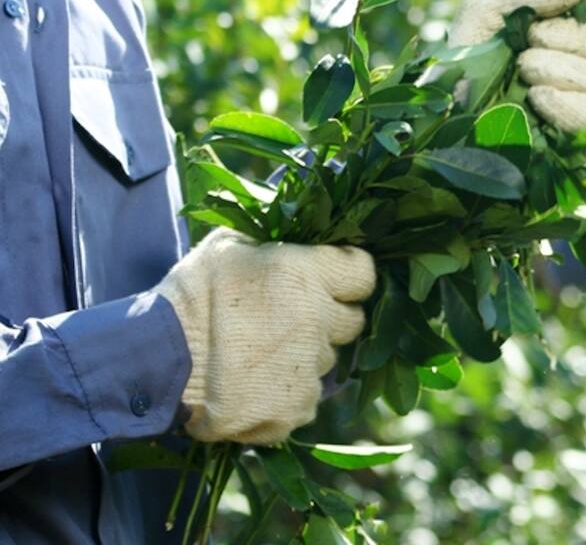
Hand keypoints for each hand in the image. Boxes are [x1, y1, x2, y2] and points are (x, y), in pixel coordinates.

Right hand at [156, 229, 375, 443]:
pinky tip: (254, 384)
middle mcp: (318, 321)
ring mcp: (309, 369)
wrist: (155, 361)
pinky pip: (305, 398)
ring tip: (261, 354)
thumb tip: (290, 243)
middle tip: (292, 319)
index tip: (334, 279)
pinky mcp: (294, 409)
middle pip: (351, 321)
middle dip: (329, 318)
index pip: (363, 273)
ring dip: (304, 357)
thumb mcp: (227, 247)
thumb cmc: (189, 296)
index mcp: (307, 275)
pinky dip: (287, 394)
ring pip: (326, 361)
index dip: (349, 276)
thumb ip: (270, 245)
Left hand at [448, 0, 585, 145]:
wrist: (442, 115)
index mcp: (572, 31)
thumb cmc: (464, 57)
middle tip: (529, 42)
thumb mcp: (487, 7)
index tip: (553, 12)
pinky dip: (570, 105)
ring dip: (560, 70)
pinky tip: (538, 97)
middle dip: (571, 39)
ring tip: (523, 70)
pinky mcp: (583, 142)